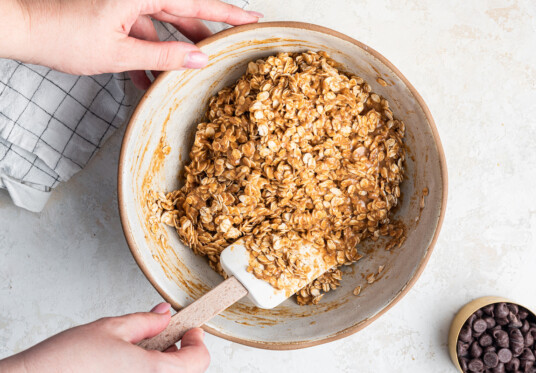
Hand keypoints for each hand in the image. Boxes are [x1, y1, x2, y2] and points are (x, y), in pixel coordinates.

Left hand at [0, 0, 261, 88]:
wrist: (22, 28)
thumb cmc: (63, 36)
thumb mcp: (119, 52)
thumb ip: (163, 54)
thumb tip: (197, 58)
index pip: (196, 3)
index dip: (227, 13)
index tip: (251, 18)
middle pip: (183, 12)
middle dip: (202, 35)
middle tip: (225, 50)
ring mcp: (124, 3)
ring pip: (162, 24)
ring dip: (173, 50)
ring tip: (186, 75)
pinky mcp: (113, 13)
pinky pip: (141, 32)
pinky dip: (147, 53)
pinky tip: (149, 79)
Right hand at [0, 303, 209, 372]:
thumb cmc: (66, 362)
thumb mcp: (111, 328)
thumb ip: (146, 322)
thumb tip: (165, 314)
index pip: (198, 360)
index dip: (196, 340)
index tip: (189, 328)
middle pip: (185, 372)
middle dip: (179, 351)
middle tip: (164, 335)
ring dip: (163, 364)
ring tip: (141, 348)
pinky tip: (126, 364)